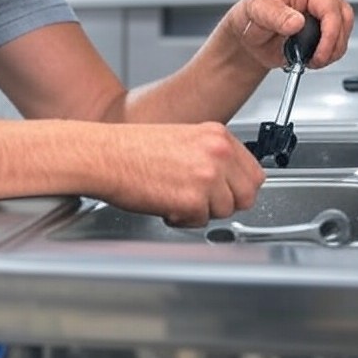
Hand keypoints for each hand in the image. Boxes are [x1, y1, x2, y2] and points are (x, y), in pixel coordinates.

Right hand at [98, 121, 265, 226]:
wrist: (104, 154)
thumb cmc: (132, 148)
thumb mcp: (183, 139)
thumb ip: (211, 156)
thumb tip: (230, 180)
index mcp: (217, 135)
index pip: (253, 172)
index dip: (237, 188)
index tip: (225, 192)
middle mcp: (217, 152)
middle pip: (247, 195)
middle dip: (225, 203)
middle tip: (199, 200)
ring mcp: (208, 176)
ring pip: (225, 211)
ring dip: (201, 211)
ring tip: (175, 197)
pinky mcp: (193, 199)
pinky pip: (201, 222)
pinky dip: (183, 219)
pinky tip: (165, 202)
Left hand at [229, 0, 353, 70]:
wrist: (249, 36)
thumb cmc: (252, 15)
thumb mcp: (257, 11)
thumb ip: (275, 15)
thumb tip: (296, 22)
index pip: (331, 7)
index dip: (330, 32)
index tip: (319, 51)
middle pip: (344, 20)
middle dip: (333, 44)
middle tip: (317, 59)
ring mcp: (326, 15)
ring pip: (344, 34)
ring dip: (331, 52)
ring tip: (311, 60)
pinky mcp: (326, 32)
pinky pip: (338, 45)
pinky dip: (328, 56)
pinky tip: (312, 59)